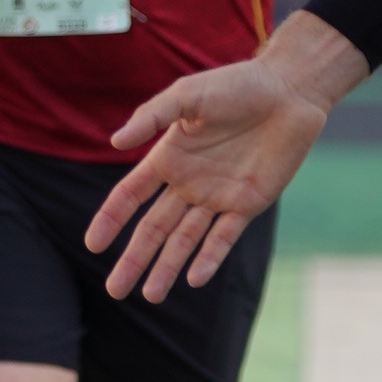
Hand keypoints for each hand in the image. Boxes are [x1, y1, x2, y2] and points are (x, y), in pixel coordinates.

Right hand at [89, 19, 361, 297]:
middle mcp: (188, 183)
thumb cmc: (237, 85)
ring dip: (167, 268)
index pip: (130, 196)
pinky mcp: (248, 204)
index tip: (92, 244)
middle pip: (153, 229)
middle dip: (133, 259)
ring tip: (149, 296)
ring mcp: (217, 197)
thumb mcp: (188, 94)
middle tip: (114, 290)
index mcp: (168, 158)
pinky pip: (224, 237)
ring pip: (185, 240)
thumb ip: (152, 117)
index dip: (110, 219)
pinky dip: (209, 258)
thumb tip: (115, 142)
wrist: (289, 91)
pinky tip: (193, 280)